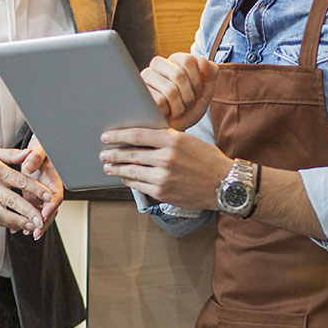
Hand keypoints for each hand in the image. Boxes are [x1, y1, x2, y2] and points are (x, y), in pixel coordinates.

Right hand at [0, 147, 55, 233]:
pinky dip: (5, 224)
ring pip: (2, 214)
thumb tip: (30, 153)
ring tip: (32, 226)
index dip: (36, 190)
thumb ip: (12, 154)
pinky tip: (16, 226)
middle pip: (13, 201)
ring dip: (18, 222)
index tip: (48, 196)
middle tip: (42, 219)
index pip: (20, 181)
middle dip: (29, 212)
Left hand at [22, 141, 63, 239]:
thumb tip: (29, 163)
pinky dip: (24, 217)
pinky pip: (30, 208)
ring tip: (24, 231)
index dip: (51, 206)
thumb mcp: (39, 148)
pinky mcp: (32, 194)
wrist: (39, 146)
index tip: (44, 213)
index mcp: (53, 177)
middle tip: (35, 231)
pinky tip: (15, 226)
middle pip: (50, 208)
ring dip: (34, 223)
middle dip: (43, 221)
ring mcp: (40, 192)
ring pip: (40, 211)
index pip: (56, 195)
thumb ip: (35, 156)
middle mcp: (48, 187)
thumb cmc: (41, 146)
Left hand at [99, 127, 231, 209]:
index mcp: (172, 140)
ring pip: (131, 171)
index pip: (137, 135)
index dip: (118, 135)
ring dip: (116, 168)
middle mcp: (166, 157)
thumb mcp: (188, 140)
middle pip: (130, 154)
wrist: (224, 184)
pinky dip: (128, 180)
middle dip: (113, 154)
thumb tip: (141, 138)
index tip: (107, 136)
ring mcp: (163, 176)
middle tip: (103, 153)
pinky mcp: (162, 192)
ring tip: (108, 166)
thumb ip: (166, 138)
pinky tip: (124, 178)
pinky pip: (139, 185)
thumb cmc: (207, 160)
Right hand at [142, 53, 218, 129]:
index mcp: (174, 59)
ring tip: (179, 110)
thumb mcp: (206, 90)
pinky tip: (167, 112)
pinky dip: (169, 111)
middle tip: (188, 104)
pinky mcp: (139, 93)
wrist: (175, 128)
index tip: (198, 92)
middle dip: (189, 95)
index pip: (188, 61)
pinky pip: (160, 102)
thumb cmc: (189, 107)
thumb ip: (210, 73)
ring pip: (170, 90)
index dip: (197, 81)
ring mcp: (146, 78)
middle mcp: (158, 64)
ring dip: (180, 106)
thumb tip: (202, 59)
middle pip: (179, 75)